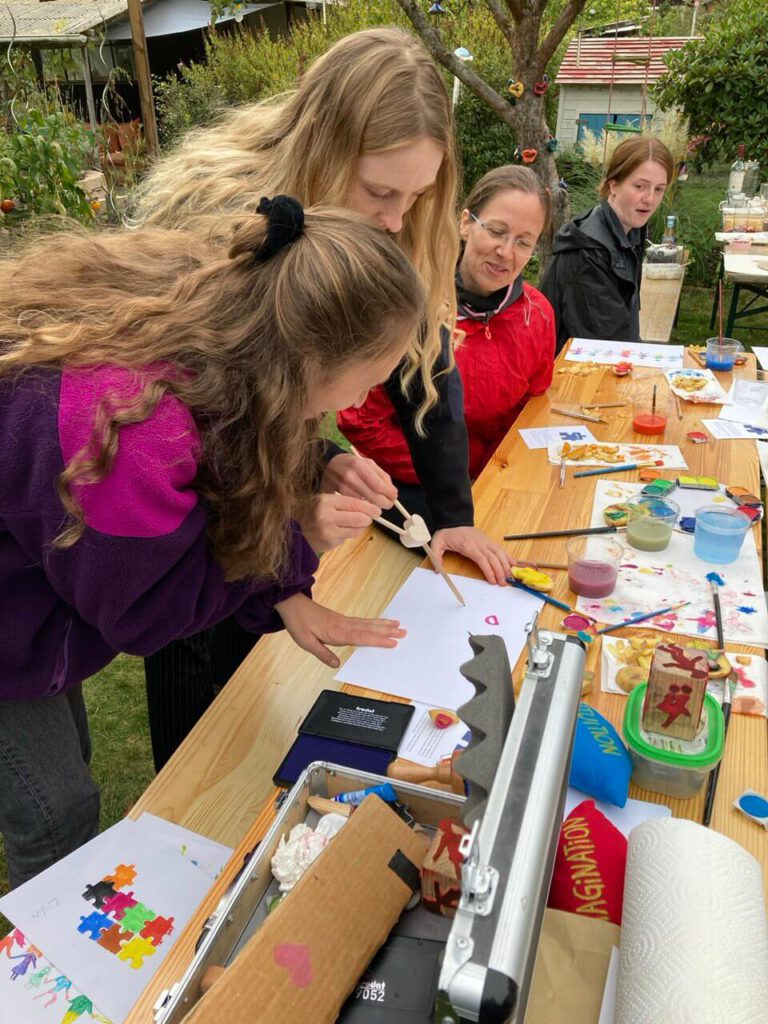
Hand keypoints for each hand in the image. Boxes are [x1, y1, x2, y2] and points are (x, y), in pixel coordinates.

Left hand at [275, 593, 405, 668]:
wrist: (293, 605)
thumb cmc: (299, 623)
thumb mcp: (306, 642)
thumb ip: (322, 653)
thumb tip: (336, 664)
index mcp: (337, 632)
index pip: (362, 637)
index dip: (378, 640)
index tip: (393, 642)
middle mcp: (344, 625)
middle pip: (370, 629)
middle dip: (387, 631)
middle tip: (404, 632)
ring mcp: (344, 621)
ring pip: (368, 624)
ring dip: (383, 625)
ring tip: (398, 625)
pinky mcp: (342, 619)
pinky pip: (362, 621)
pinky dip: (373, 622)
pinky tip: (379, 623)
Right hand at [298, 493, 381, 551]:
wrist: (294, 528)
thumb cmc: (310, 511)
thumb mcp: (323, 500)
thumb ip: (342, 501)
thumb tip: (367, 505)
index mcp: (325, 502)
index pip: (355, 504)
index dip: (369, 507)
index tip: (376, 509)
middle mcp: (326, 517)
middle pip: (359, 519)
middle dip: (368, 518)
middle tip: (371, 517)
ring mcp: (328, 532)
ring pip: (356, 530)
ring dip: (361, 527)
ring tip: (358, 522)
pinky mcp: (329, 543)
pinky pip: (347, 538)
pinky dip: (349, 533)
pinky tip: (344, 529)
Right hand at [321, 452, 396, 507]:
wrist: (327, 464)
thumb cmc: (351, 464)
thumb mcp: (367, 463)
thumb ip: (382, 476)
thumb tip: (393, 492)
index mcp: (358, 465)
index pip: (379, 485)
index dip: (389, 494)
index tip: (393, 497)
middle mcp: (349, 476)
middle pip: (373, 498)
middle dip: (385, 503)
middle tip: (388, 504)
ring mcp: (341, 488)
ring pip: (365, 504)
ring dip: (374, 506)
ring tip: (376, 503)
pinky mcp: (335, 497)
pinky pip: (355, 506)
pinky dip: (362, 507)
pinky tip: (364, 503)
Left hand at [430, 526, 511, 585]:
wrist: (454, 520)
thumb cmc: (447, 533)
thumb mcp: (437, 543)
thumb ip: (436, 557)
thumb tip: (437, 571)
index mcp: (468, 545)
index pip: (482, 559)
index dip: (489, 570)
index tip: (493, 581)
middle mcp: (480, 543)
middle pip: (493, 558)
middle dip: (500, 571)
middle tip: (503, 583)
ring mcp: (486, 541)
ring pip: (499, 553)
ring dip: (506, 565)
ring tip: (509, 577)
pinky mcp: (489, 540)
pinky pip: (500, 549)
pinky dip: (508, 556)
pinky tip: (513, 564)